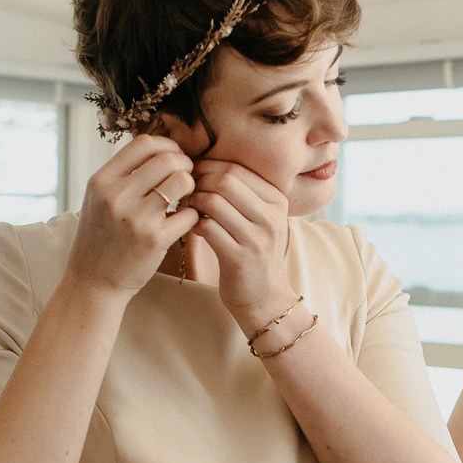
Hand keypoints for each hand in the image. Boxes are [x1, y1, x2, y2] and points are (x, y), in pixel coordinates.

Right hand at [65, 135, 200, 298]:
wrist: (93, 283)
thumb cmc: (100, 238)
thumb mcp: (98, 200)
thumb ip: (121, 175)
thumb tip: (159, 150)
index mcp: (101, 181)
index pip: (144, 144)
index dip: (167, 146)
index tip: (173, 158)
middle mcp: (116, 196)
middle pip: (168, 159)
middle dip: (184, 165)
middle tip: (185, 179)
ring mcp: (136, 218)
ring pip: (183, 181)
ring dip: (191, 187)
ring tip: (184, 199)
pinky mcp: (154, 241)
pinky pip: (189, 214)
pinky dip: (192, 216)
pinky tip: (183, 222)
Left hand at [185, 159, 293, 322]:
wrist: (265, 298)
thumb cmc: (255, 252)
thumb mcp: (259, 219)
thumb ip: (242, 193)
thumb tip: (204, 165)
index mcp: (277, 200)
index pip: (237, 169)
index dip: (209, 167)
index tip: (193, 175)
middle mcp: (271, 217)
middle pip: (225, 180)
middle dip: (199, 181)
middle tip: (186, 190)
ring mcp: (257, 238)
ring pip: (214, 201)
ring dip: (193, 201)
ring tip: (187, 208)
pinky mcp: (239, 258)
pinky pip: (207, 227)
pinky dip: (193, 223)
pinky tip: (192, 227)